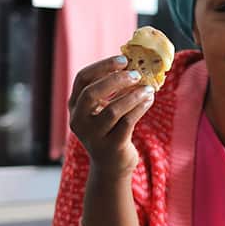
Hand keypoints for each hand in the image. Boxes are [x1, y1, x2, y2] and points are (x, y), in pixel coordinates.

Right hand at [69, 55, 154, 178]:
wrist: (111, 165)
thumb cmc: (110, 130)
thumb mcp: (103, 109)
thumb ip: (111, 90)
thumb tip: (134, 64)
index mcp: (75, 106)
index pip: (82, 79)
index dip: (102, 66)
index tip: (123, 59)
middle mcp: (79, 121)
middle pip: (92, 93)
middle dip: (116, 80)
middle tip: (136, 73)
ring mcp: (93, 136)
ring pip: (113, 110)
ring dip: (133, 96)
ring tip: (148, 88)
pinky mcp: (111, 147)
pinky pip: (127, 123)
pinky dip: (140, 108)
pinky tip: (149, 99)